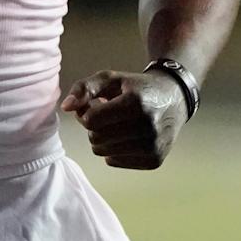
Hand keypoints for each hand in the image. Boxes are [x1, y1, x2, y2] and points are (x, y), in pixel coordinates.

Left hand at [61, 68, 189, 168]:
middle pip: (95, 137)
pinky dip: (113, 150)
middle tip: (105, 115)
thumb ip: (84, 88)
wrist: (175, 99)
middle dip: (93, 127)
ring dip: (102, 139)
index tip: (95, 105)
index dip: (86, 113)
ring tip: (115, 125)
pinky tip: (126, 136)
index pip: (92, 120)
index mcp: (136, 102)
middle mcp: (148, 126)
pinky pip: (113, 161)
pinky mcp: (154, 161)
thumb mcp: (111, 79)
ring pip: (102, 152)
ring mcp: (153, 146)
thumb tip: (66, 107)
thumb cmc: (136, 88)